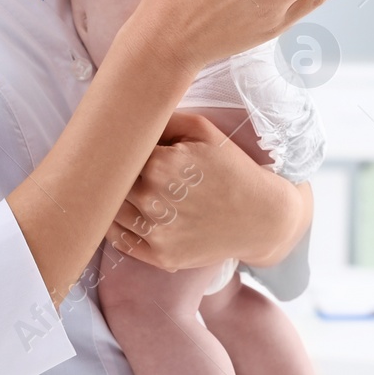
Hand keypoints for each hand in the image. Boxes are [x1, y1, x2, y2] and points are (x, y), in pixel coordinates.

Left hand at [106, 111, 302, 271]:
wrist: (262, 216)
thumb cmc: (232, 168)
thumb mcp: (203, 131)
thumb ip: (163, 120)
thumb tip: (128, 117)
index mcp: (161, 164)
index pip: (118, 154)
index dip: (120, 150)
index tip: (121, 147)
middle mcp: (154, 200)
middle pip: (111, 184)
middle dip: (114, 175)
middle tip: (116, 168)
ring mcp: (157, 232)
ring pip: (111, 212)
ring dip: (112, 200)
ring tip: (120, 190)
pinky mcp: (162, 256)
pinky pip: (122, 242)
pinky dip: (115, 228)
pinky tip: (123, 214)